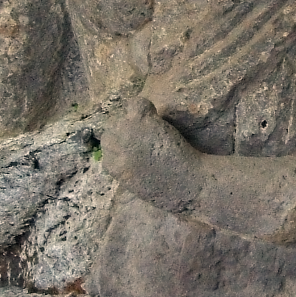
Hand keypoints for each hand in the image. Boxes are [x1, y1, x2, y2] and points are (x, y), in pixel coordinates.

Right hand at [99, 97, 202, 212]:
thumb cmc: (168, 192)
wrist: (189, 186)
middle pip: (111, 131)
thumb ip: (125, 165)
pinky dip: (144, 106)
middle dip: (123, 132)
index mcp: (112, 167)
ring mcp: (128, 133)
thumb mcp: (135, 183)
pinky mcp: (143, 122)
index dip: (120, 144)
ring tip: (149, 128)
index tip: (133, 145)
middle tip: (142, 135)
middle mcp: (115, 148)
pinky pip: (136, 104)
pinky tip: (154, 115)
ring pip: (121, 118)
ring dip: (133, 121)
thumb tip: (125, 150)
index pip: (106, 146)